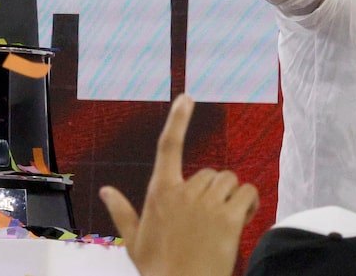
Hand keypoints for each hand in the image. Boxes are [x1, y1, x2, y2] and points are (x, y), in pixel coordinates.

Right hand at [100, 94, 258, 275]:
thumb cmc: (158, 269)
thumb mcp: (134, 240)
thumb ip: (121, 211)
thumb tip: (104, 191)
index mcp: (160, 192)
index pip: (168, 146)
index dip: (178, 119)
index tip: (186, 97)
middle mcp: (183, 192)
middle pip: (211, 173)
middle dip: (215, 192)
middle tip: (212, 219)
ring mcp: (207, 204)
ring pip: (230, 180)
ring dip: (233, 196)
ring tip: (226, 221)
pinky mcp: (229, 218)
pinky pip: (248, 192)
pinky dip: (250, 203)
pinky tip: (244, 219)